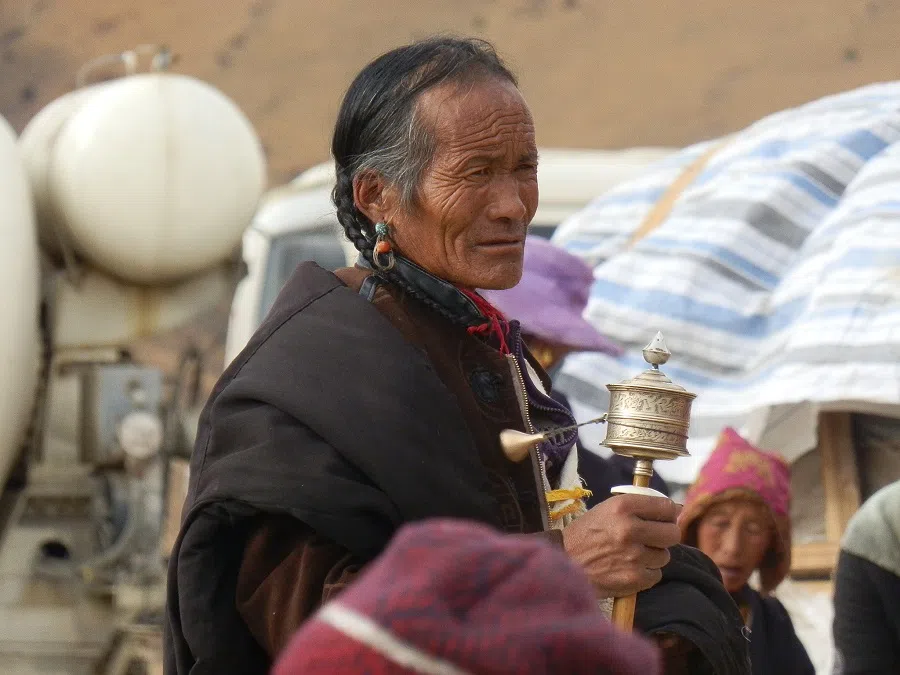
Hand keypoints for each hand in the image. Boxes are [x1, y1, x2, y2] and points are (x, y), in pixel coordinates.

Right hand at [561, 494, 680, 596]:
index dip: (668, 512)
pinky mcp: (634, 578)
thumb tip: (675, 510)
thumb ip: (638, 507)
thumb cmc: (586, 533)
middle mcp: (629, 529)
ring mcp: (633, 556)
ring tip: (633, 554)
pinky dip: (646, 572)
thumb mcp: (606, 509)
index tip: (665, 517)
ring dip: (653, 555)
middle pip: (672, 533)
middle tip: (654, 537)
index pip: (665, 507)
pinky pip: (656, 574)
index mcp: (622, 507)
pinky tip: (629, 567)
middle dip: (666, 535)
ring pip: (664, 556)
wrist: (563, 561)